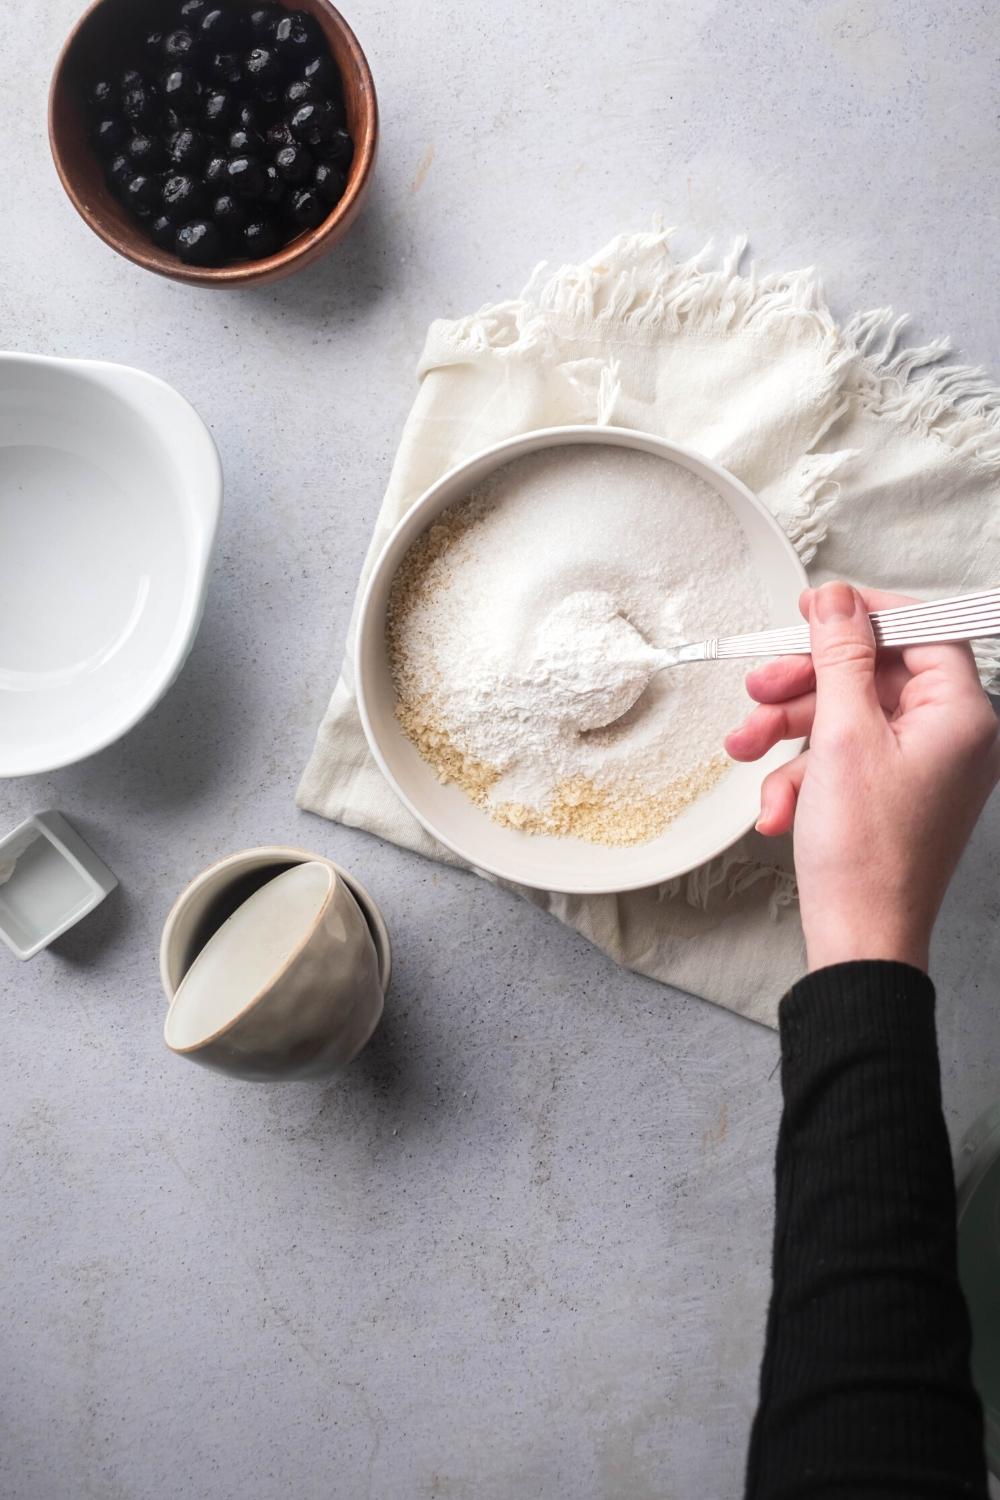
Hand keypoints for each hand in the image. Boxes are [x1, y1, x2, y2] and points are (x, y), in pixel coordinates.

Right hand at [725, 581, 999, 972]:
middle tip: (760, 688)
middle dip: (805, 683)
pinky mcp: (890, 796)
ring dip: (788, 731)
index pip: (923, 630)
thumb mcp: (842, 737)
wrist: (859, 940)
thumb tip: (837, 600)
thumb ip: (840, 658)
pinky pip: (841, 761)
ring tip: (746, 750)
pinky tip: (777, 808)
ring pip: (846, 718)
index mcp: (961, 716)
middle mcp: (950, 738)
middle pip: (872, 675)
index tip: (814, 614)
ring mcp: (920, 769)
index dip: (864, 616)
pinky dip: (801, 776)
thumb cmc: (867, 856)